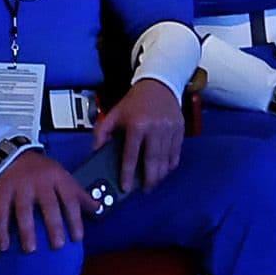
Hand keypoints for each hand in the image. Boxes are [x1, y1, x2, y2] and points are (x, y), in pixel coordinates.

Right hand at [0, 150, 90, 251]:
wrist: (14, 154)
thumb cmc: (43, 171)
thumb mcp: (63, 177)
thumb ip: (79, 194)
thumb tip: (99, 208)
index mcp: (58, 178)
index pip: (69, 198)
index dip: (75, 218)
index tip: (77, 238)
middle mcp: (41, 182)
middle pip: (48, 204)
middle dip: (54, 225)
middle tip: (58, 245)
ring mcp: (21, 187)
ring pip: (24, 210)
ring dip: (27, 230)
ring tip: (30, 249)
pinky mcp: (3, 191)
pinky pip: (2, 213)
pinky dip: (2, 230)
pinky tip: (4, 246)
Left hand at [96, 80, 182, 194]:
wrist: (159, 84)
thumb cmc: (135, 102)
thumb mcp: (114, 114)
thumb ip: (101, 133)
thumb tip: (95, 152)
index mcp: (136, 125)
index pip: (131, 155)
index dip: (128, 174)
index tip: (126, 187)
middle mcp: (155, 128)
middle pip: (153, 162)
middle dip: (149, 180)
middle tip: (144, 190)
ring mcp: (170, 130)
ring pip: (166, 161)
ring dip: (160, 176)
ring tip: (153, 182)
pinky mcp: (180, 130)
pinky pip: (176, 154)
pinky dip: (169, 165)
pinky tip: (163, 170)